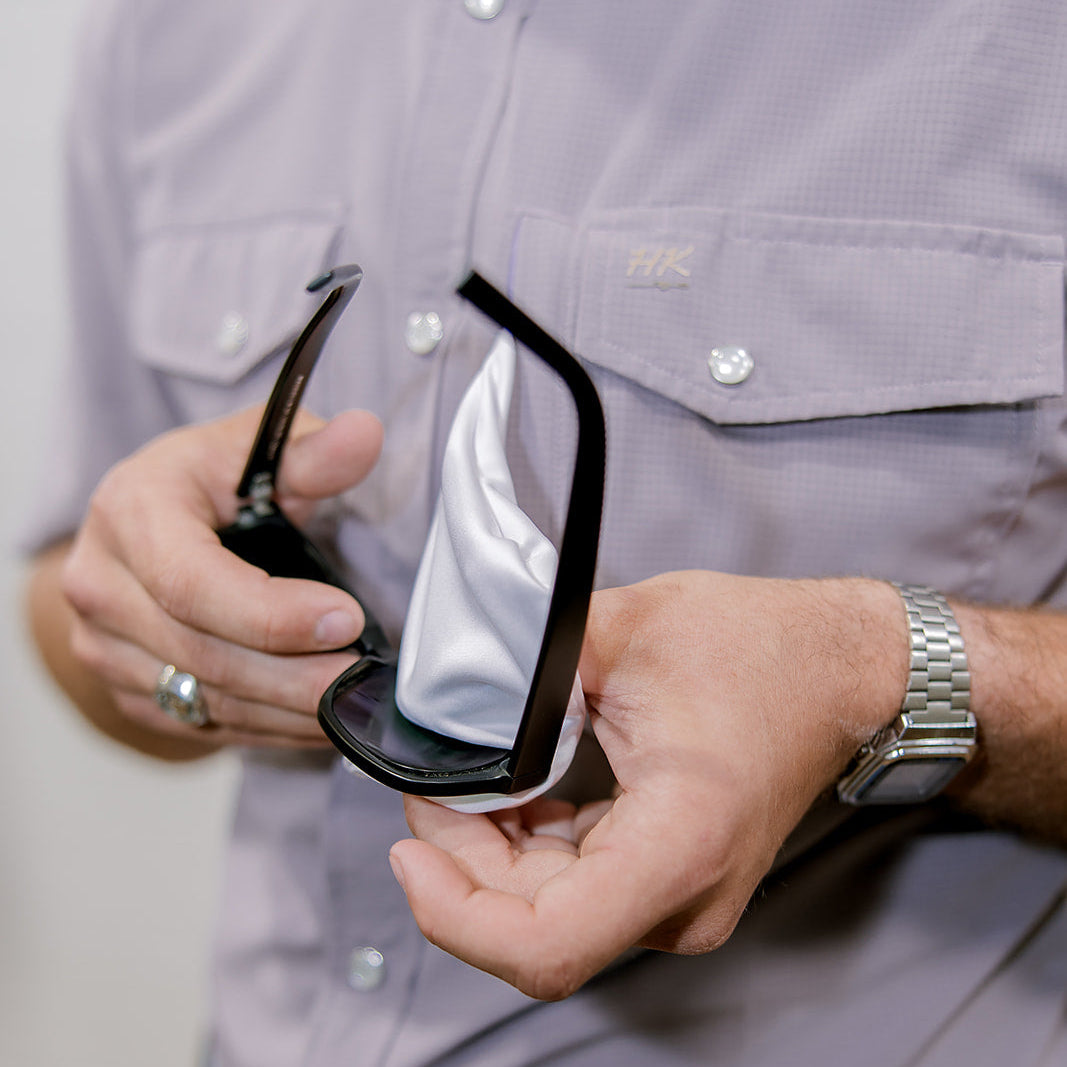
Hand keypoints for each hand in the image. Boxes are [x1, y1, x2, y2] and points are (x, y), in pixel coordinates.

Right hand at [57, 405, 382, 749]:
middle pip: (200, 654)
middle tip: (358, 678)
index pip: (192, 581)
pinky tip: (316, 720)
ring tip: (349, 703)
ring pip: (202, 701)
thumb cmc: (204, 483)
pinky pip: (199, 725)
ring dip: (284, 711)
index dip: (272, 614)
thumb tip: (364, 434)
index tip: (345, 619)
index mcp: (130, 511)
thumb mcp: (254, 451)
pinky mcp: (123, 689)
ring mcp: (103, 646)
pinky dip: (265, 727)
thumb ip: (312, 453)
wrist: (139, 532)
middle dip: (291, 675)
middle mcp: (101, 584)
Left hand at [389, 571, 905, 998]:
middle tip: (432, 783)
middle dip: (459, 860)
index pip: (546, 944)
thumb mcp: (626, 628)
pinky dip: (529, 850)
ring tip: (468, 780)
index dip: (456, 915)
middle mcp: (685, 895)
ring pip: (549, 914)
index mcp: (679, 840)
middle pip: (532, 926)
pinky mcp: (674, 880)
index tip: (410, 850)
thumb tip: (451, 685)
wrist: (839, 666)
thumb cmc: (761, 646)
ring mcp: (683, 897)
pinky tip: (516, 793)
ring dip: (490, 855)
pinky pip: (577, 891)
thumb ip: (527, 659)